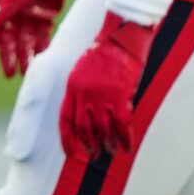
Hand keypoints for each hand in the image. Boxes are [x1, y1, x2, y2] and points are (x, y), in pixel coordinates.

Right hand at [0, 0, 83, 76]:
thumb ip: (5, 9)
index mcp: (0, 6)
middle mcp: (13, 14)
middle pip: (8, 41)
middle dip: (7, 57)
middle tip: (9, 74)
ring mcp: (29, 17)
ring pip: (25, 42)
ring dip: (25, 56)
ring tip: (26, 72)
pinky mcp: (46, 18)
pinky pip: (42, 37)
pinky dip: (41, 48)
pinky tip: (42, 59)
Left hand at [60, 13, 154, 159]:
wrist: (119, 40)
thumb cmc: (103, 55)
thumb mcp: (82, 72)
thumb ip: (81, 93)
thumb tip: (86, 117)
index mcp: (72, 88)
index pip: (66, 120)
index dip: (67, 139)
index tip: (72, 153)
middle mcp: (84, 94)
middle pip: (84, 128)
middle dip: (89, 144)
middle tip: (95, 154)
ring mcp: (101, 96)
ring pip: (103, 129)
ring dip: (107, 144)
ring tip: (110, 152)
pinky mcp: (119, 96)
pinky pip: (122, 125)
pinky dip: (125, 139)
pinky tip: (127, 147)